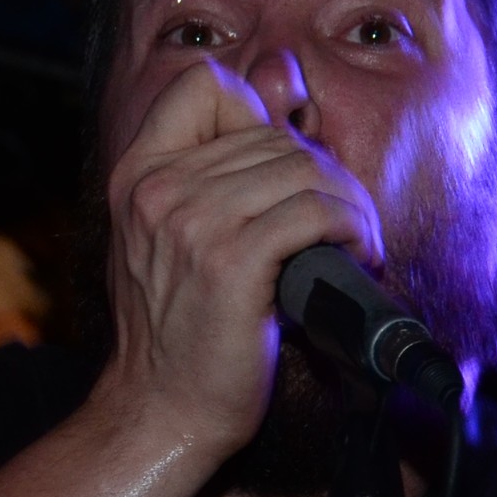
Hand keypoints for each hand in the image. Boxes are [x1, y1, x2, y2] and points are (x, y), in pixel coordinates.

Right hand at [99, 57, 381, 448]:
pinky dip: (352, 228)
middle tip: (345, 218)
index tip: (285, 163)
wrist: (160, 412)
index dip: (257, 110)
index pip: (204, 84)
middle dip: (325, 171)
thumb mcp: (171, 241)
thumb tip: (285, 98)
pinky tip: (359, 254)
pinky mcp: (232, 263)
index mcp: (137, 174)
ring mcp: (192, 223)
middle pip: (272, 133)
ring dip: (350, 202)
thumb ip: (210, 176)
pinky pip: (314, 213)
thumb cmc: (178, 333)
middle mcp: (158, 189)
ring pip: (303, 169)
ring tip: (359, 238)